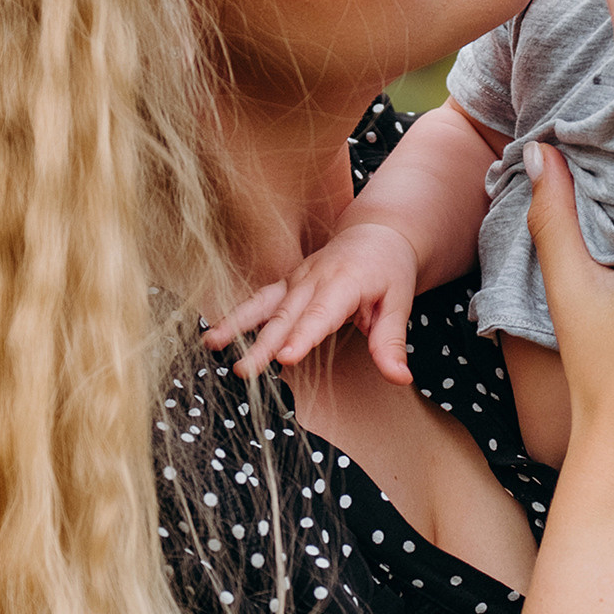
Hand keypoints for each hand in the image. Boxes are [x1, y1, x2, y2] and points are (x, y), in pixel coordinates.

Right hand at [205, 219, 421, 384]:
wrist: (375, 234)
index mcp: (343, 282)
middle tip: (244, 370)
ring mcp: (295, 280)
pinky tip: (216, 335)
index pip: (320, 315)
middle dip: (262, 344)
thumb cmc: (388, 270)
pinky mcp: (285, 284)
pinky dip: (236, 316)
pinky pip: (259, 300)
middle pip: (285, 316)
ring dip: (236, 324)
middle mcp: (313, 279)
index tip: (286, 358)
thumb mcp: (399, 304)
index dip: (302, 337)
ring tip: (212, 343)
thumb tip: (400, 378)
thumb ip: (392, 343)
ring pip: (263, 304)